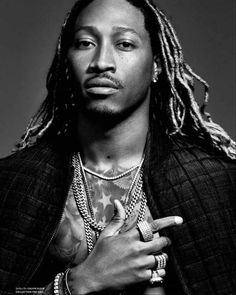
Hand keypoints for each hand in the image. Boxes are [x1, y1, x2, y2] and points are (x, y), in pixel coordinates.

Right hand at [68, 200, 182, 294]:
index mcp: (129, 237)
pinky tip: (150, 269)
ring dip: (161, 256)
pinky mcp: (141, 277)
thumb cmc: (99, 254)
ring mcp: (140, 264)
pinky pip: (158, 273)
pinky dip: (157, 270)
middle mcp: (138, 249)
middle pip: (162, 243)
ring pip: (162, 258)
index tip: (179, 220)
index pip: (153, 226)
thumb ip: (117, 219)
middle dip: (165, 241)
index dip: (168, 222)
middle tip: (163, 242)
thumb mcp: (106, 234)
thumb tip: (118, 202)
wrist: (92, 278)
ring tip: (154, 257)